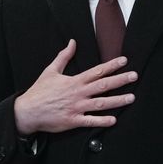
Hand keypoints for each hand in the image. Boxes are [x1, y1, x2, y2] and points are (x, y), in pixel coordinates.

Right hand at [14, 39, 136, 134]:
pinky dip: (102, 121)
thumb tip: (72, 42)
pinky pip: (90, 121)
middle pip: (103, 85)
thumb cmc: (39, 91)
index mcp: (74, 81)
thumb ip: (63, 56)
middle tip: (134, 76)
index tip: (124, 61)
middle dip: (120, 80)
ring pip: (101, 103)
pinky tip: (114, 120)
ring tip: (131, 98)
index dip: (111, 65)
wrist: (27, 111)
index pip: (96, 71)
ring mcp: (76, 107)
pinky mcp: (73, 120)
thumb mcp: (50, 71)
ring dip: (117, 101)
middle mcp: (78, 93)